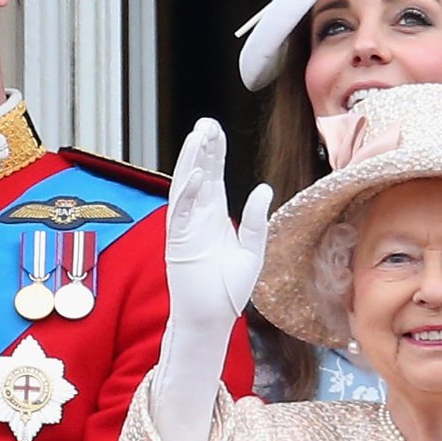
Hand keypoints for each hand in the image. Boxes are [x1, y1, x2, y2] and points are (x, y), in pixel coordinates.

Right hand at [152, 119, 271, 440]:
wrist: (213, 317)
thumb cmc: (229, 290)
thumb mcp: (252, 251)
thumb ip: (255, 221)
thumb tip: (263, 188)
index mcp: (215, 217)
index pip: (214, 178)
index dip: (214, 154)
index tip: (216, 130)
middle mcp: (198, 218)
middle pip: (199, 175)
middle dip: (202, 149)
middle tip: (206, 123)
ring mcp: (185, 228)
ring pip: (186, 187)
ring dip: (190, 162)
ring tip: (198, 137)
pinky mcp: (178, 241)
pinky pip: (180, 212)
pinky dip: (186, 193)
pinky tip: (195, 174)